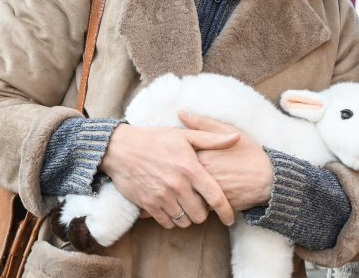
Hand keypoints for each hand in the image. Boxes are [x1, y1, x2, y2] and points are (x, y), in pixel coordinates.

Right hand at [98, 123, 240, 228]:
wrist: (121, 148)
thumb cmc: (156, 139)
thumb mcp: (185, 136)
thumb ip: (213, 139)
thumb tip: (236, 139)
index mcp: (190, 168)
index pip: (215, 197)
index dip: (226, 211)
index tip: (230, 219)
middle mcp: (178, 185)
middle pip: (200, 215)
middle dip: (204, 212)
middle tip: (201, 204)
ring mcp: (162, 197)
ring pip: (184, 221)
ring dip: (188, 216)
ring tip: (187, 205)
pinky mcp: (148, 205)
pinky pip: (167, 222)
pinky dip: (173, 219)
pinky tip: (173, 208)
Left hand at [180, 110, 273, 211]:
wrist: (269, 178)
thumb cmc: (248, 152)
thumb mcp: (228, 131)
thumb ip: (202, 123)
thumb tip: (181, 113)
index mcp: (201, 156)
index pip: (177, 156)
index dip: (178, 155)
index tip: (179, 155)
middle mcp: (202, 176)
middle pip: (179, 176)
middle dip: (178, 173)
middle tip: (180, 170)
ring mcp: (208, 193)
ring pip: (186, 192)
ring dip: (186, 189)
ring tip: (189, 183)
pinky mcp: (214, 207)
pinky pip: (197, 205)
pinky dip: (197, 201)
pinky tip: (202, 194)